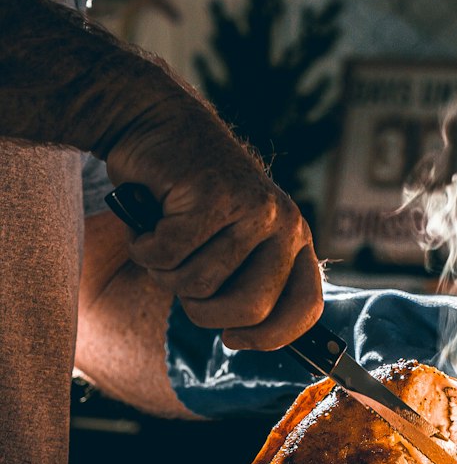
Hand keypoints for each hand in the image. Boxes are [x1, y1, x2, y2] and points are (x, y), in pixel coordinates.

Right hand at [106, 103, 323, 350]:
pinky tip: (148, 222)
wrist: (157, 125)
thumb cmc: (189, 199)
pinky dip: (146, 247)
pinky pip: (170, 254)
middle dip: (203, 310)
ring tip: (164, 239)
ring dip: (166, 272)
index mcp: (295, 241)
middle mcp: (284, 224)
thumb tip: (250, 338)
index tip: (234, 337)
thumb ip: (247, 284)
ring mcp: (252, 207)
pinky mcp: (213, 194)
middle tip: (182, 282)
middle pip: (250, 309)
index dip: (270, 337)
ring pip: (200, 284)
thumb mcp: (230, 244)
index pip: (305, 308)